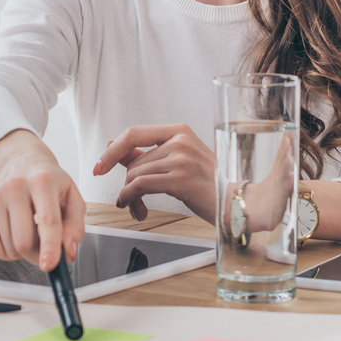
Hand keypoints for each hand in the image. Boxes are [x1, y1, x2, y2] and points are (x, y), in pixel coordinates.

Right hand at [0, 130, 84, 270]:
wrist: (20, 161)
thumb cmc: (49, 182)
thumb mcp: (72, 197)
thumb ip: (75, 227)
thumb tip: (68, 253)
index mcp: (43, 181)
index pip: (47, 220)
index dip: (50, 247)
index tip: (49, 266)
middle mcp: (15, 186)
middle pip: (23, 241)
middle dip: (37, 255)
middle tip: (45, 250)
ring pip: (9, 248)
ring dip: (22, 252)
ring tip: (29, 233)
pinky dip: (6, 252)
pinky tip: (13, 236)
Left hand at [96, 124, 215, 221]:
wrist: (240, 201)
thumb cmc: (212, 185)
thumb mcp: (180, 162)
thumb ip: (149, 155)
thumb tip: (116, 149)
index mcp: (179, 131)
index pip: (134, 133)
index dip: (113, 150)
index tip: (100, 165)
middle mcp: (180, 141)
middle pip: (133, 162)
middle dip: (125, 185)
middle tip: (128, 202)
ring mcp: (181, 158)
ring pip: (134, 176)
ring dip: (129, 197)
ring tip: (136, 209)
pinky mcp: (180, 179)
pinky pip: (140, 186)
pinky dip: (129, 199)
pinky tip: (134, 208)